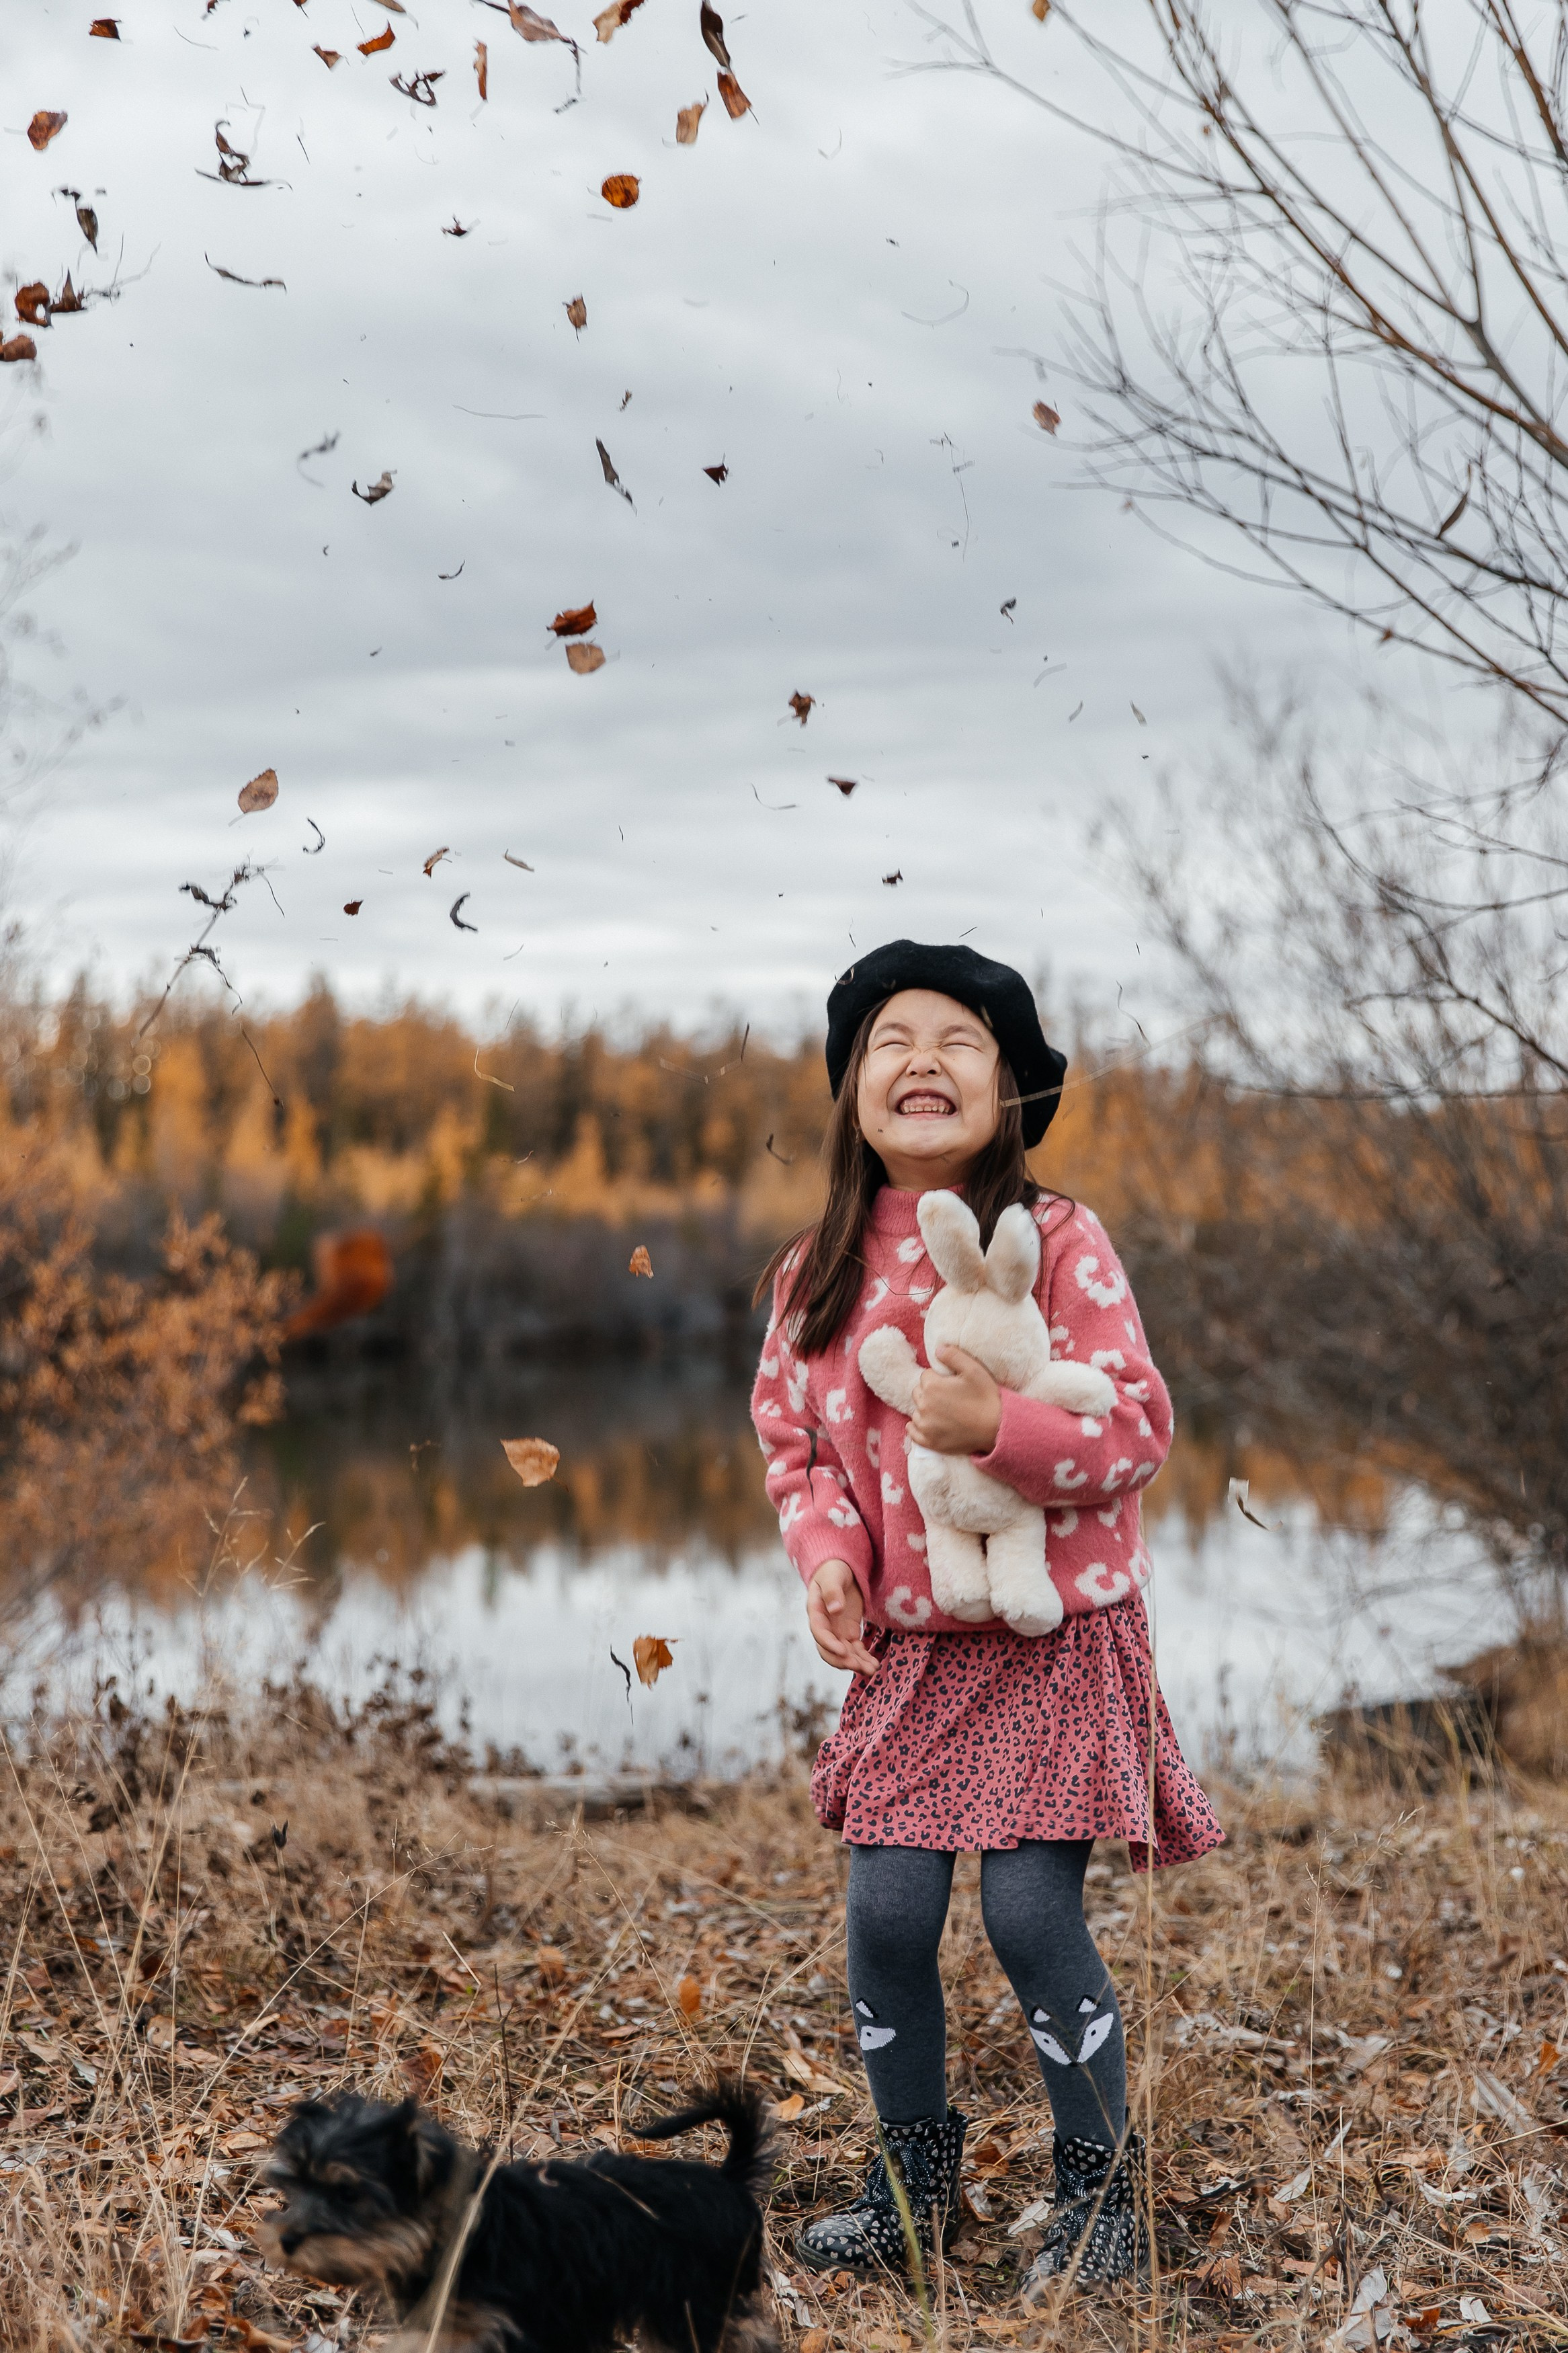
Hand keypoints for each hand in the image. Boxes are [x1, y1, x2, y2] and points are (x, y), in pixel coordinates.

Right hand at [806, 1560, 879, 1677]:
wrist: (841, 1570)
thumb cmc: (833, 1570)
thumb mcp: (833, 1576)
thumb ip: (832, 1591)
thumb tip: (835, 1609)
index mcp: (816, 1612)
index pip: (820, 1633)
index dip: (829, 1644)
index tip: (844, 1651)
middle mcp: (824, 1626)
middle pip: (829, 1650)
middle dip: (844, 1661)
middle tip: (860, 1667)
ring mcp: (836, 1631)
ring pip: (843, 1654)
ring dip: (856, 1663)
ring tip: (872, 1670)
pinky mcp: (848, 1633)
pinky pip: (854, 1650)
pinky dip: (863, 1658)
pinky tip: (874, 1664)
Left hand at [908, 1344, 1001, 1454]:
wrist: (996, 1428)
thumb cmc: (986, 1398)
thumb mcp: (974, 1370)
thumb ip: (953, 1355)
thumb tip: (937, 1349)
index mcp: (932, 1387)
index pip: (926, 1376)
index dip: (939, 1378)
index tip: (951, 1384)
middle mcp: (924, 1406)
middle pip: (918, 1392)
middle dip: (929, 1392)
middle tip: (948, 1397)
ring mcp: (925, 1426)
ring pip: (916, 1411)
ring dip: (925, 1409)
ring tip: (944, 1411)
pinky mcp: (929, 1442)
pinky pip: (913, 1432)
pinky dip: (917, 1427)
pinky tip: (927, 1424)